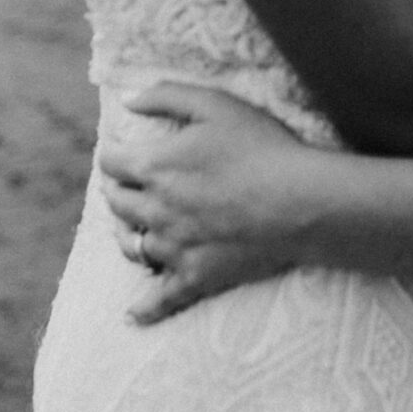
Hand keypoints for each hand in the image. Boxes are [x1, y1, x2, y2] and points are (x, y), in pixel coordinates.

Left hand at [97, 83, 321, 324]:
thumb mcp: (215, 104)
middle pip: (117, 204)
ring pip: (132, 246)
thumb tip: (127, 100)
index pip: (112, 162)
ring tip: (132, 229)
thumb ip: (166, 96)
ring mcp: (174, 248)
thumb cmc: (262, 147)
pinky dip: (145, 309)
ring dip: (127, 234)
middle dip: (117, 191)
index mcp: (154, 167)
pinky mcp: (197, 277)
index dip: (113, 154)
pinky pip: (162, 298)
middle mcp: (154, 210)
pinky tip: (133, 315)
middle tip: (127, 186)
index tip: (119, 151)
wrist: (300, 202)